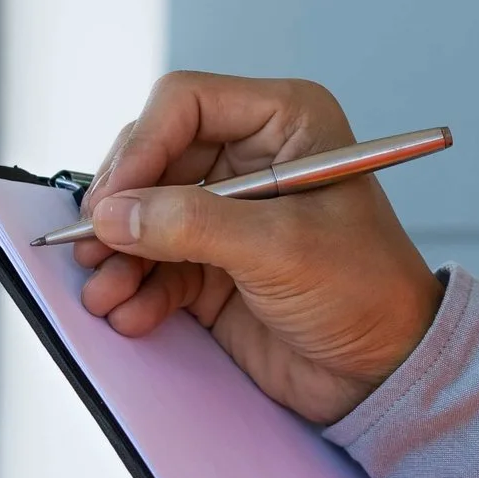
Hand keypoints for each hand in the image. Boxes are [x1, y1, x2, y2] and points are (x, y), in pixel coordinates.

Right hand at [77, 72, 444, 424]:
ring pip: (144, 213)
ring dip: (118, 254)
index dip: (141, 146)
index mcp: (285, 122)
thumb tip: (115, 212)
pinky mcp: (212, 262)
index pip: (186, 104)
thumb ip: (193, 225)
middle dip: (122, 207)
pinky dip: (135, 287)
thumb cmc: (366, 292)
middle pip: (153, 157)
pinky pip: (153, 261)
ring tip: (103, 293)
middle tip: (92, 247)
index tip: (112, 200)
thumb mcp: (281, 250)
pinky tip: (130, 314)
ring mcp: (228, 210)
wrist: (387, 373)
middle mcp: (252, 156)